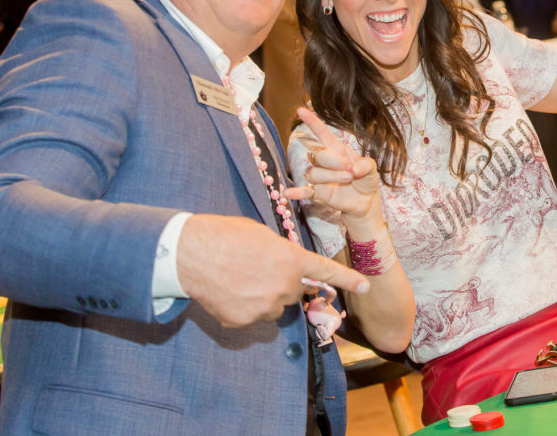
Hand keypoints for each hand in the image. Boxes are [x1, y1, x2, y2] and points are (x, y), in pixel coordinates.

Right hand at [176, 213, 368, 327]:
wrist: (190, 253)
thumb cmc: (225, 235)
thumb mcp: (262, 236)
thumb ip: (281, 254)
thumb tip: (285, 267)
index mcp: (291, 261)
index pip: (325, 271)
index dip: (348, 279)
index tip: (366, 286)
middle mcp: (283, 287)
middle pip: (294, 291)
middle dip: (283, 282)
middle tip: (258, 267)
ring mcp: (264, 307)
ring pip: (273, 306)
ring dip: (264, 295)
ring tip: (238, 277)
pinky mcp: (244, 321)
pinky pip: (252, 316)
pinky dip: (243, 306)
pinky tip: (227, 290)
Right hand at [284, 107, 381, 225]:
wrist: (366, 201)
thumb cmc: (366, 179)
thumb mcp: (371, 168)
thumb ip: (364, 165)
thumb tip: (352, 170)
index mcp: (337, 149)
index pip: (322, 133)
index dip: (312, 122)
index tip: (300, 110)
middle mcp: (325, 161)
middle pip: (318, 154)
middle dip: (334, 161)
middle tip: (350, 170)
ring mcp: (320, 177)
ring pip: (315, 172)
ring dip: (331, 176)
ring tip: (348, 179)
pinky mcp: (318, 192)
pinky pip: (305, 190)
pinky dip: (297, 192)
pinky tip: (288, 193)